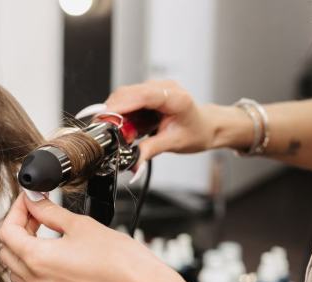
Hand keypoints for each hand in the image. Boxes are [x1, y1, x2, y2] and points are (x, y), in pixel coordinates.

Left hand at [0, 195, 208, 281]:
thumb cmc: (120, 260)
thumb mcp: (80, 225)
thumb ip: (49, 212)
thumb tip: (34, 201)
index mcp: (37, 260)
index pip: (6, 232)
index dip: (16, 211)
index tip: (29, 201)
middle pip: (6, 253)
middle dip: (17, 229)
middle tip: (36, 214)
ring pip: (17, 273)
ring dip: (23, 252)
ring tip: (45, 235)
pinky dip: (34, 272)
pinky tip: (54, 258)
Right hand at [105, 80, 250, 162]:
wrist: (207, 126)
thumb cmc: (197, 131)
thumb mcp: (174, 143)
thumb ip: (150, 151)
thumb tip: (132, 162)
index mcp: (175, 97)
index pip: (141, 96)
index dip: (120, 106)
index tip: (103, 119)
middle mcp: (163, 87)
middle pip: (127, 93)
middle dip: (113, 113)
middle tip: (107, 134)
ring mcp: (155, 89)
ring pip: (124, 97)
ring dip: (117, 116)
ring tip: (123, 135)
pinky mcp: (148, 94)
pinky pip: (128, 101)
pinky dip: (123, 116)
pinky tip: (129, 129)